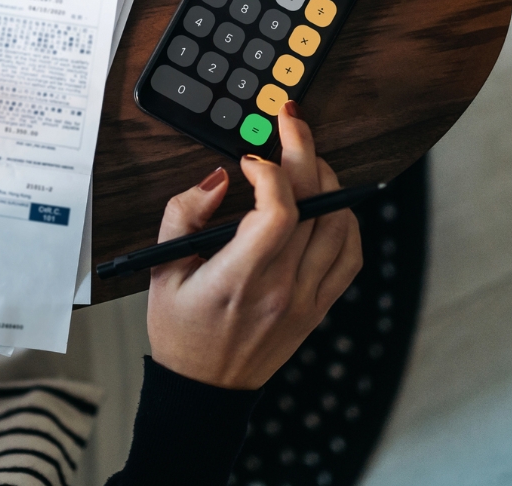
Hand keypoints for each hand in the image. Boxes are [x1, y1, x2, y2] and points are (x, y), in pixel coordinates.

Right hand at [146, 102, 361, 389]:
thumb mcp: (161, 270)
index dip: (270, 172)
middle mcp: (281, 288)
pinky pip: (350, 254)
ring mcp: (306, 298)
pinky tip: (328, 203)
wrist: (205, 389)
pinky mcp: (319, 306)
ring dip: (328, 180)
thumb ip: (183, 214)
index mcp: (239, 278)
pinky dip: (346, 220)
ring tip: (307, 159)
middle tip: (290, 122)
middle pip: (313, 204)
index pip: (278, 211)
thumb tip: (219, 178)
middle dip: (303, 150)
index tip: (249, 159)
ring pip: (339, 223)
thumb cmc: (180, 331)